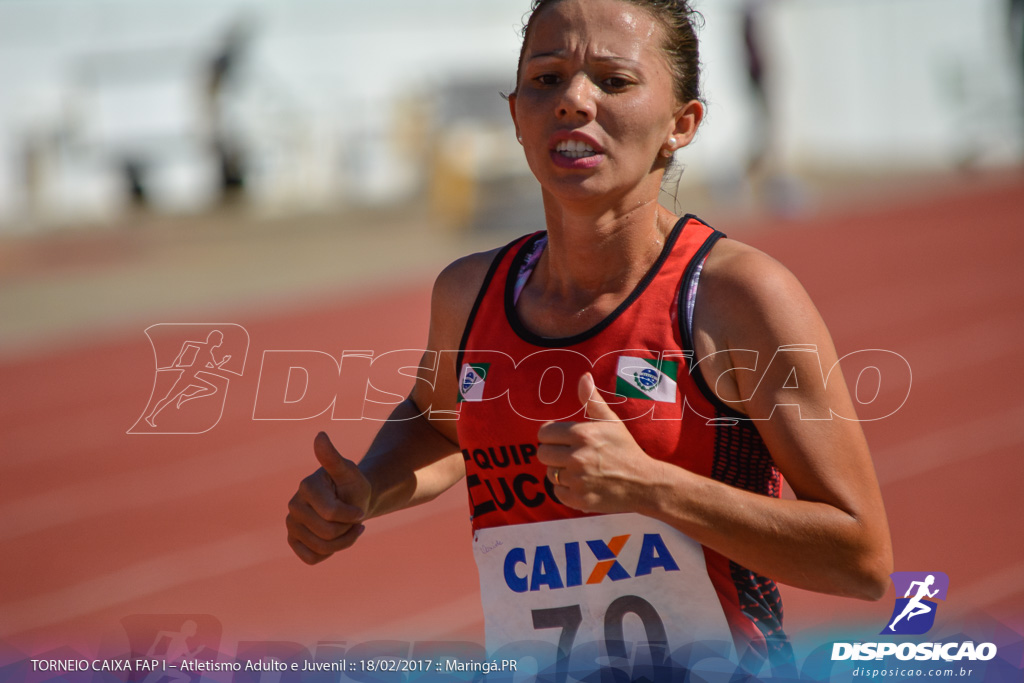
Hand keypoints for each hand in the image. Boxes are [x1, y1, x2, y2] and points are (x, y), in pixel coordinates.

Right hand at [286, 432, 371, 563]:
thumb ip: (333, 458)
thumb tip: (320, 436)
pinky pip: (312, 558)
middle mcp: (293, 505)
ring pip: (321, 549)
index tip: (359, 510)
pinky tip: (335, 539)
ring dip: (343, 542)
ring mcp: (291, 524)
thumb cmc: (353, 486)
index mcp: (306, 486)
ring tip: (347, 529)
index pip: (332, 514)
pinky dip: (329, 553)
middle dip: (348, 530)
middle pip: (327, 534)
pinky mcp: (293, 540)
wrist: (352, 502)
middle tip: (352, 518)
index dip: (353, 516)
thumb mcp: (349, 472)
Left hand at [537, 373, 661, 513]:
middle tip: (570, 454)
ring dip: (561, 472)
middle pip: (542, 454)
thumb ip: (592, 400)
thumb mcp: (611, 422)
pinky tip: (582, 484)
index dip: (551, 436)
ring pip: (550, 473)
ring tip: (580, 469)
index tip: (562, 439)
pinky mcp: (579, 500)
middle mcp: (577, 457)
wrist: (644, 483)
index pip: (544, 433)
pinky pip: (557, 492)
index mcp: (582, 434)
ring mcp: (577, 480)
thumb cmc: (625, 449)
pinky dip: (567, 490)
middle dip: (553, 453)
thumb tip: (583, 377)